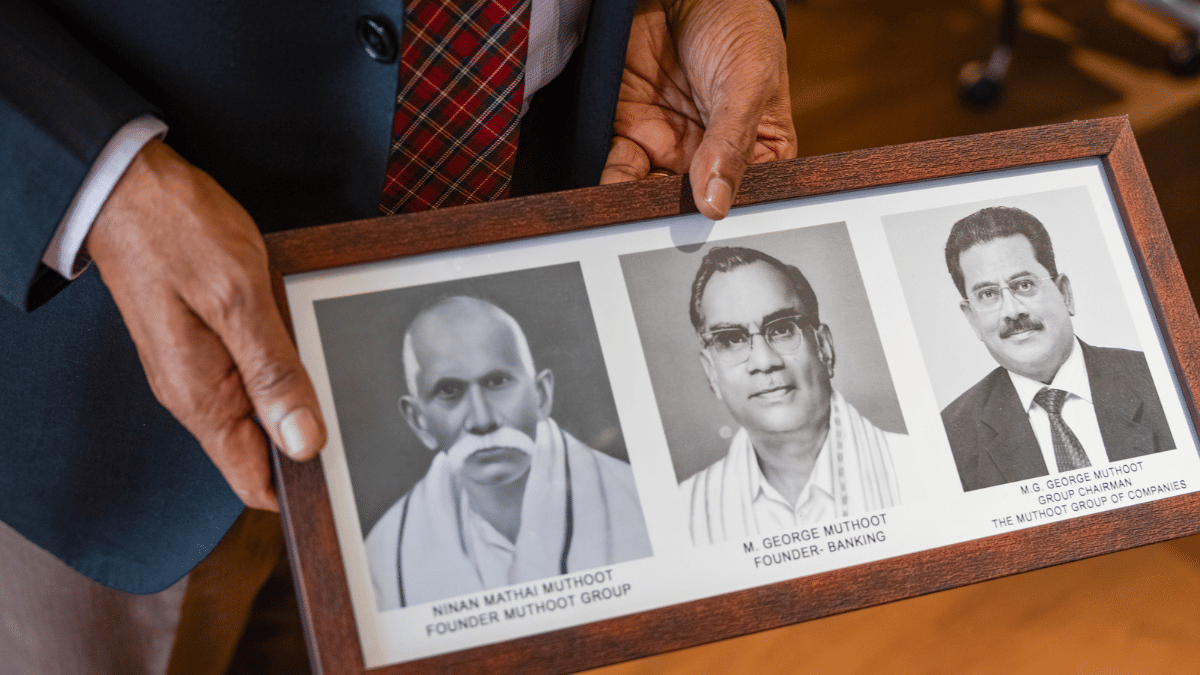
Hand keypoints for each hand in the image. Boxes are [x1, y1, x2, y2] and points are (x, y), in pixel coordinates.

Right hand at [86, 139, 325, 511]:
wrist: (125, 184)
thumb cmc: (177, 230)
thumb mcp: (237, 297)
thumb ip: (272, 372)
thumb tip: (304, 442)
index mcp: (200, 397)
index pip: (252, 480)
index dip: (299, 487)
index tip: (344, 477)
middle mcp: (195, 394)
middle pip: (259, 451)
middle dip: (306, 445)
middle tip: (358, 427)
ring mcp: (198, 369)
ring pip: (258, 412)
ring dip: (295, 403)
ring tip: (339, 384)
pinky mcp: (203, 342)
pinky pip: (249, 376)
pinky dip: (281, 371)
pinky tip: (303, 351)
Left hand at [601, 0, 796, 218]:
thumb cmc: (738, 26)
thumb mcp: (748, 83)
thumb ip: (730, 145)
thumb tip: (716, 205)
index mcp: (756, 152)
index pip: (742, 199)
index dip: (724, 218)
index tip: (705, 234)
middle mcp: (711, 157)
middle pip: (692, 205)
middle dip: (675, 222)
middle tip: (659, 235)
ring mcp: (671, 145)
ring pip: (652, 193)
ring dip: (639, 209)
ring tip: (631, 220)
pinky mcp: (633, 130)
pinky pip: (620, 168)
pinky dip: (612, 184)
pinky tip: (610, 195)